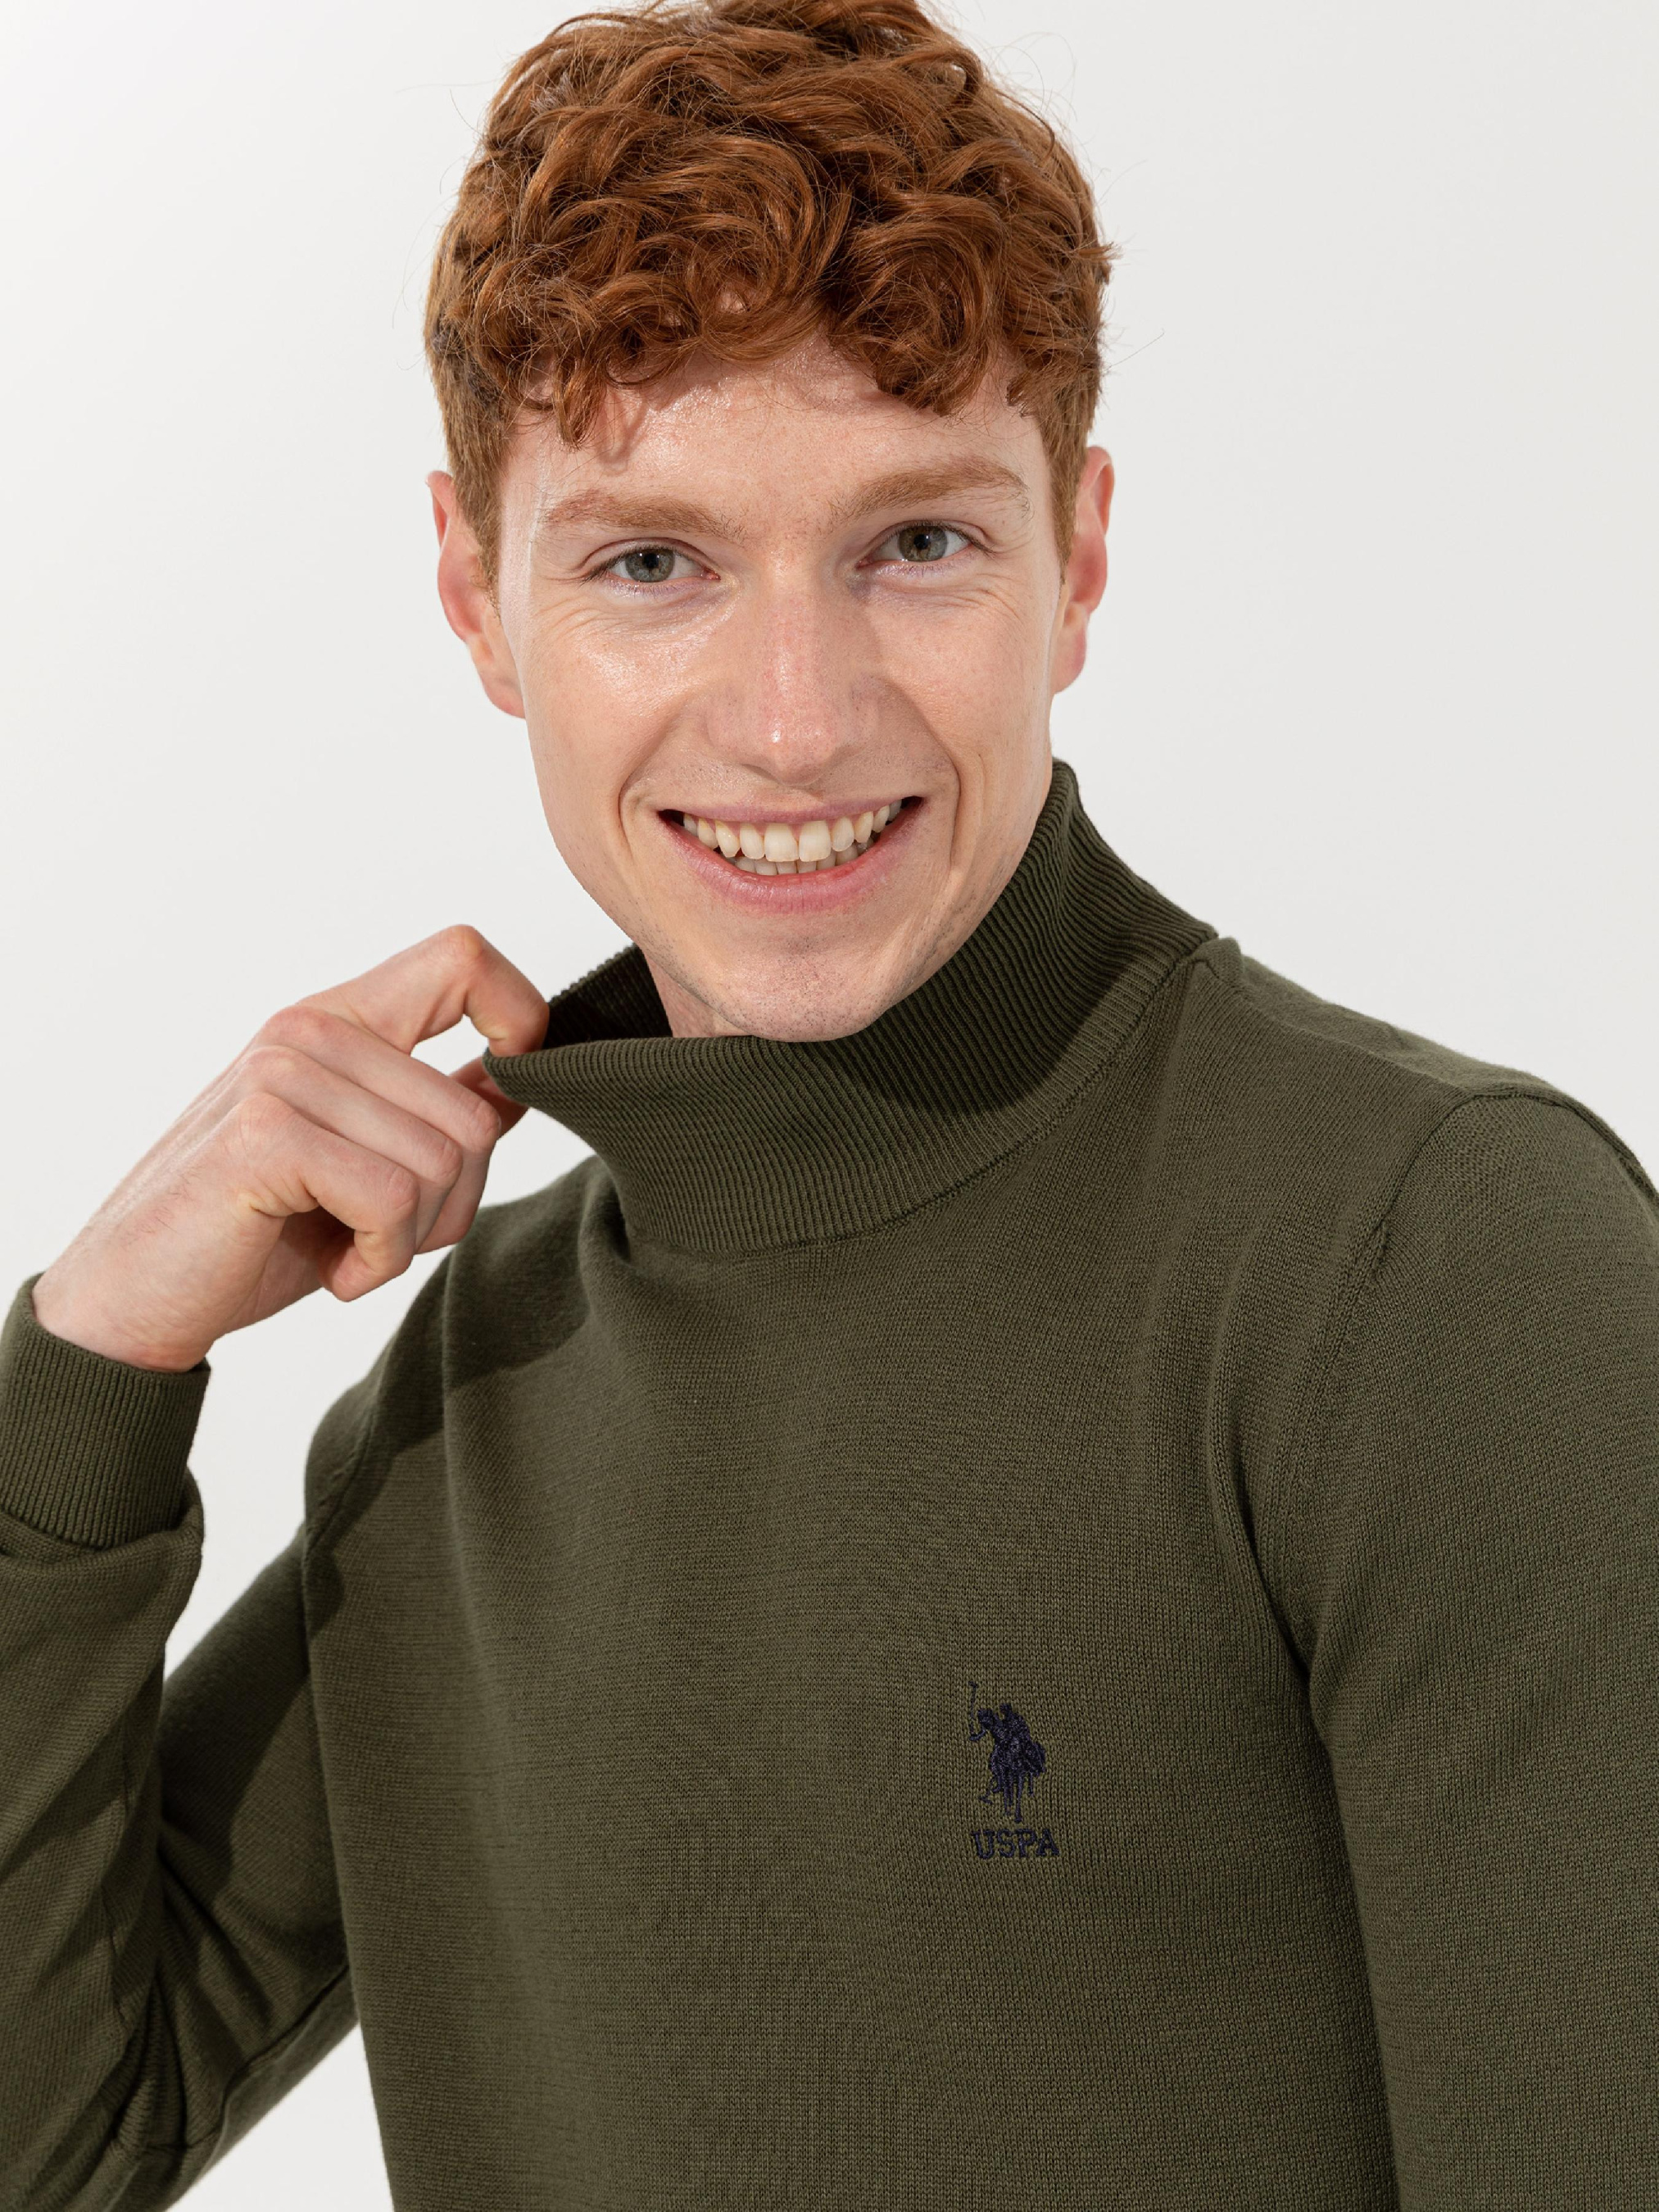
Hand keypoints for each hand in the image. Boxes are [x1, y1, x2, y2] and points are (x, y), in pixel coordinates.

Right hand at [31, 926, 547, 1372]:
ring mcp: (282, 1076)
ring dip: (410, 1239)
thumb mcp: (366, 1163)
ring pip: (443, 1161)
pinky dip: (378, 1260)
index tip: (506, 1096)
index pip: (462, 959)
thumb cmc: (257, 1236)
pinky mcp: (264, 1134)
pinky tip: (334, 1268)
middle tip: (381, 1233)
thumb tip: (522, 1078)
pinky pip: (392, 1198)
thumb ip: (435, 1111)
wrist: (135, 1302)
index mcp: (339, 1021)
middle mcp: (308, 1031)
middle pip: (473, 1112)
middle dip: (452, 1203)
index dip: (519, 1020)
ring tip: (345, 1246)